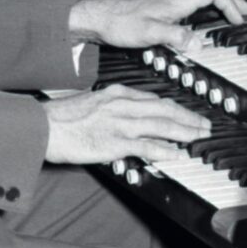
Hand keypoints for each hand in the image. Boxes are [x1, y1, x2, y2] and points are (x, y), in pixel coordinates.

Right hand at [44, 85, 213, 166]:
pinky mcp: (115, 141)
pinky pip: (146, 145)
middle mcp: (122, 104)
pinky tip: (177, 153)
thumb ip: (111, 108)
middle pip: (164, 109)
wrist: (42, 126)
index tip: (187, 113)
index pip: (153, 99)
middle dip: (188, 117)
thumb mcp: (90, 103)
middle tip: (204, 125)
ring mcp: (120, 123)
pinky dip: (164, 149)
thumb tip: (125, 119)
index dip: (174, 107)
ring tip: (199, 136)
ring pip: (161, 125)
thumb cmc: (61, 118)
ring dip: (184, 131)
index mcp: (116, 93)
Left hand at [68, 0, 246, 57]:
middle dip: (232, 2)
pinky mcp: (161, 13)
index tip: (239, 20)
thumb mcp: (150, 32)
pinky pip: (191, 9)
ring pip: (202, 0)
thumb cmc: (120, 22)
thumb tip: (200, 44)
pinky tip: (203, 25)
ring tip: (232, 18)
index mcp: (177, 1)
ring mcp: (168, 5)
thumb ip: (176, 37)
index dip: (230, 4)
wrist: (98, 19)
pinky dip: (204, 14)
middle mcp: (175, 0)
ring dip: (219, 8)